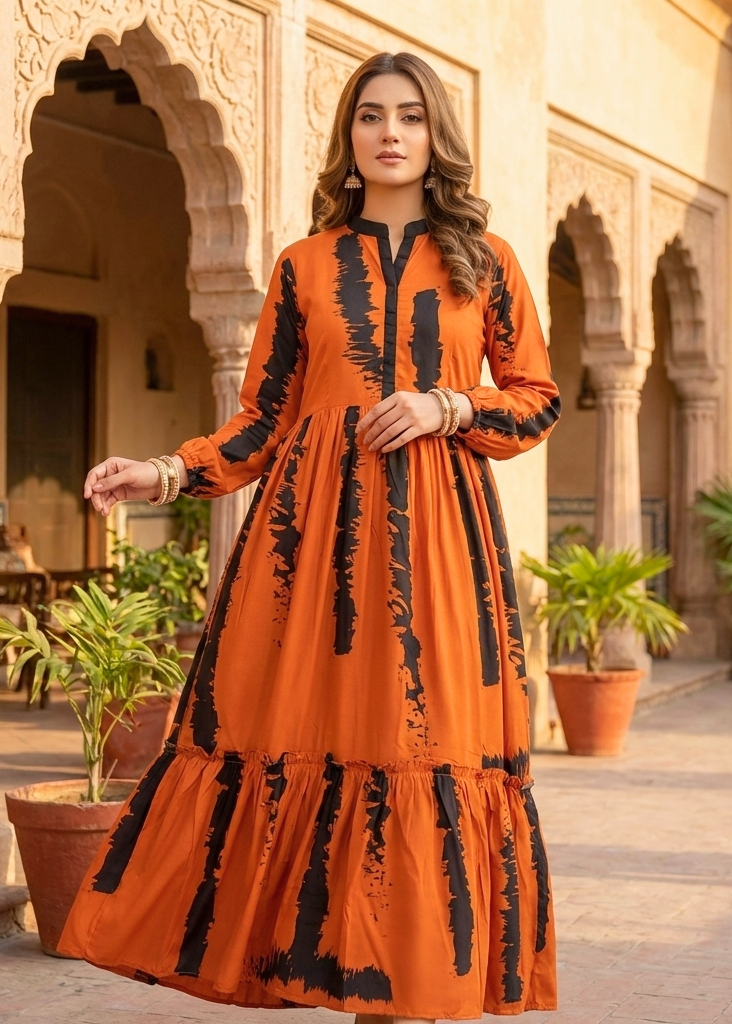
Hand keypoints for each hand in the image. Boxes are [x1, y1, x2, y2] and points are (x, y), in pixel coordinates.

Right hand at [84, 457, 161, 516]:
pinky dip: (106, 507)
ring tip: (104, 512)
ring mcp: (113, 485)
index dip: (89, 484)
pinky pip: (108, 501)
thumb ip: (112, 481)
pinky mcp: (118, 494)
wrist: (160, 482)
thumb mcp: (129, 475)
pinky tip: (106, 513)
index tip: (88, 495)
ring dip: (100, 504)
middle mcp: (110, 474)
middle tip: (99, 507)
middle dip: (96, 498)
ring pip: (101, 495)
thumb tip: (95, 487)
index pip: (94, 474)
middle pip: (96, 487)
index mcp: (111, 465)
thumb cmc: (146, 473)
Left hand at [356, 391, 472, 451]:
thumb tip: (371, 420)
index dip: (365, 421)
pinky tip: (385, 450)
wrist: (443, 407)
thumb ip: (390, 406)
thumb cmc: (420, 403)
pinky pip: (401, 439)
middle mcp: (404, 406)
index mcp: (397, 397)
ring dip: (378, 441)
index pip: (376, 410)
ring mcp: (412, 418)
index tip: (358, 430)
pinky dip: (391, 446)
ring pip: (390, 432)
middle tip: (365, 441)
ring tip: (372, 447)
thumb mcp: (404, 398)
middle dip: (371, 434)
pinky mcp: (419, 428)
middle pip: (381, 423)